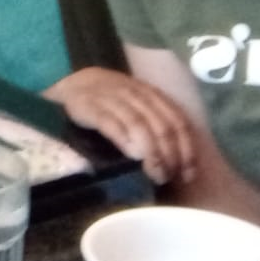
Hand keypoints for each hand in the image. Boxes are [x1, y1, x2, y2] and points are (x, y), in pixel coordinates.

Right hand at [43, 66, 196, 184]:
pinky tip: (132, 156)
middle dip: (170, 156)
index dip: (186, 149)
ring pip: (140, 125)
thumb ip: (155, 124)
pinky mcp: (90, 106)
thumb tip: (177, 161)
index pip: (177, 121)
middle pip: (161, 126)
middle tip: (168, 178)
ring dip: (151, 153)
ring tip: (154, 175)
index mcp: (152, 95)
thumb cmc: (109, 100)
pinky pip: (110, 123)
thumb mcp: (136, 105)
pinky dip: (124, 139)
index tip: (187, 174)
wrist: (72, 82)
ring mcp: (112, 99)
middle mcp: (136, 95)